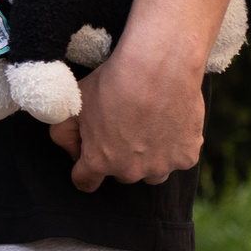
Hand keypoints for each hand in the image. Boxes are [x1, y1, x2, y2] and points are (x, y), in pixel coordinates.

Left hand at [47, 50, 203, 191]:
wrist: (157, 68)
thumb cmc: (112, 83)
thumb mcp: (71, 104)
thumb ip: (63, 135)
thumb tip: (74, 153)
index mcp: (100, 162)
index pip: (85, 182)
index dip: (83, 169)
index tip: (89, 157)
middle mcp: (131, 171)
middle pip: (121, 174)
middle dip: (118, 157)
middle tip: (121, 126)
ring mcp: (161, 166)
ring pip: (152, 172)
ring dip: (148, 159)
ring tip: (146, 129)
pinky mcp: (187, 157)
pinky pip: (177, 159)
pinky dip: (173, 147)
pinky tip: (168, 123)